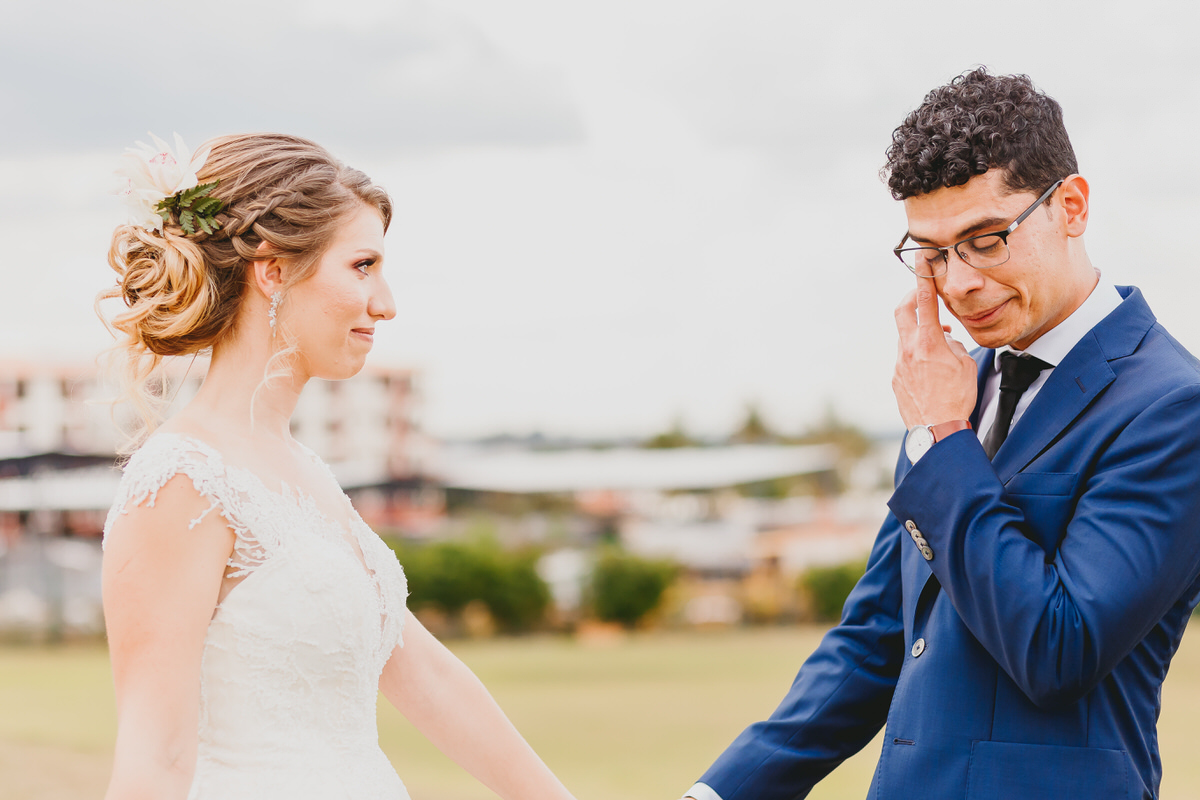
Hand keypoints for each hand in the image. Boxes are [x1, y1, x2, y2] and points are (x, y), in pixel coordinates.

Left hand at [892, 277, 976, 428]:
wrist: (937, 430)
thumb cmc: (957, 398)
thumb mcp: (965, 365)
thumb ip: (954, 345)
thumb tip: (946, 339)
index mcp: (928, 343)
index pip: (924, 301)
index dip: (923, 277)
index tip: (922, 260)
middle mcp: (908, 350)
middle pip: (903, 310)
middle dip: (912, 297)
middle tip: (924, 295)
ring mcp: (898, 364)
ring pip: (904, 335)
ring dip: (919, 331)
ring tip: (939, 342)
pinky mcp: (895, 378)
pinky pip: (904, 357)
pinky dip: (916, 353)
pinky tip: (930, 366)